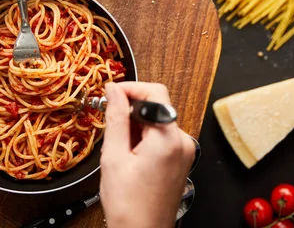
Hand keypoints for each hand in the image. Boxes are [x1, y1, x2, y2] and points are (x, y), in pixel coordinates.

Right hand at [100, 82, 195, 227]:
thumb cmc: (129, 206)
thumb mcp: (114, 157)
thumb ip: (115, 118)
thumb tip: (113, 91)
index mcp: (168, 137)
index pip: (155, 92)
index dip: (131, 88)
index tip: (111, 93)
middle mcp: (182, 141)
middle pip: (157, 107)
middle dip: (131, 110)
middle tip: (109, 123)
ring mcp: (184, 152)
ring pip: (158, 122)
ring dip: (136, 126)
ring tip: (119, 148)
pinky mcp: (181, 160)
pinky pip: (162, 137)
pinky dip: (144, 138)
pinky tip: (130, 155)